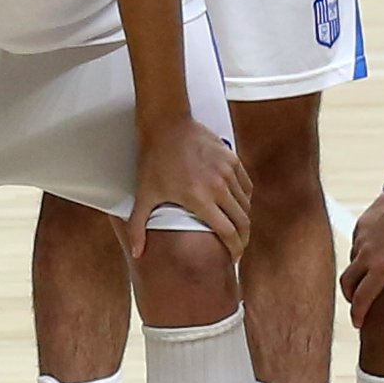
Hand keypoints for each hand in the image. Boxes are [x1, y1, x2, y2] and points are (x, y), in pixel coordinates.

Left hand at [138, 116, 253, 256]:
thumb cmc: (154, 160)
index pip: (228, 232)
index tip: (233, 258)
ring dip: (243, 219)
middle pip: (242, 221)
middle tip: (238, 247)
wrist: (166, 124)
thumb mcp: (144, 195)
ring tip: (237, 228)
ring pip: (245, 204)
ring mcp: (227, 171)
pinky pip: (246, 186)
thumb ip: (138, 227)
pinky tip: (237, 205)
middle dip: (243, 238)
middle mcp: (219, 186)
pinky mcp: (232, 159)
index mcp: (199, 199)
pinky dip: (244, 199)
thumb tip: (137, 253)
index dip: (234, 248)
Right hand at [339, 184, 383, 328]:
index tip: (358, 323)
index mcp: (382, 268)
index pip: (362, 298)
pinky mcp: (362, 222)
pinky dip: (361, 253)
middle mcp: (366, 254)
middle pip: (347, 282)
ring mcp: (362, 237)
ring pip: (351, 261)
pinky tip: (374, 252)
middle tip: (358, 304)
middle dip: (350, 296)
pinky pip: (356, 242)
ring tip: (368, 277)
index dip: (358, 314)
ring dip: (356, 273)